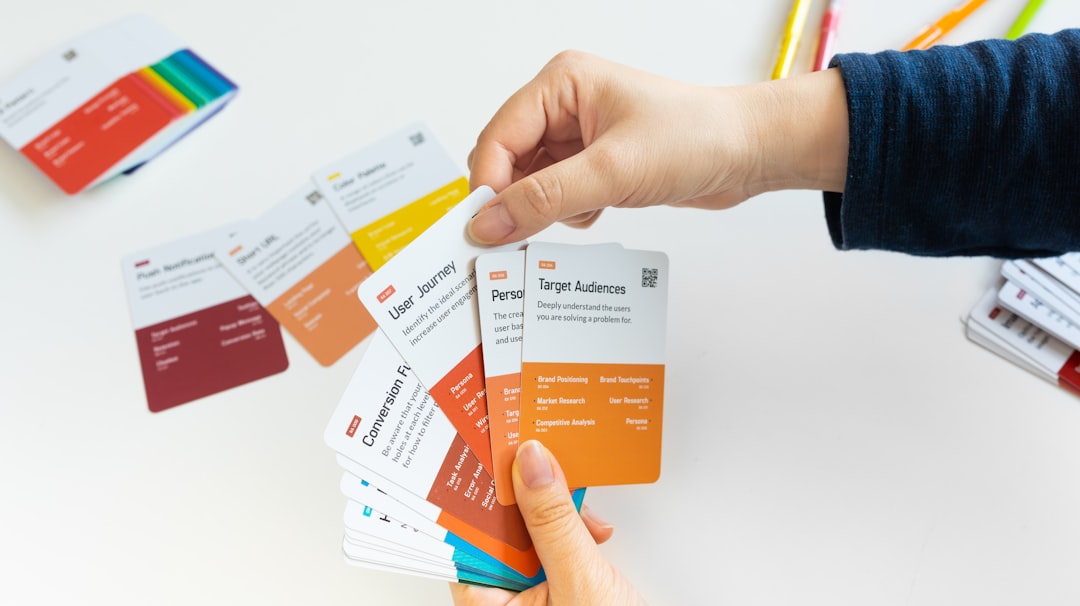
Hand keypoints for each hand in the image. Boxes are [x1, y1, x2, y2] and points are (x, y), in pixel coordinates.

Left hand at [448, 440, 646, 605]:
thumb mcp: (581, 580)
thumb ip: (554, 521)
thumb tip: (531, 466)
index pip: (461, 541)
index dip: (473, 497)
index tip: (485, 456)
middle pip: (496, 533)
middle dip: (523, 501)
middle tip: (537, 461)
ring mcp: (530, 600)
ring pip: (528, 537)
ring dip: (557, 516)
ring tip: (583, 511)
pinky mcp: (557, 592)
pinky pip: (552, 549)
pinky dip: (573, 533)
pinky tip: (594, 530)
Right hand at [466, 50, 848, 244]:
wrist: (749, 154)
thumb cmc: (697, 137)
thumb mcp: (613, 171)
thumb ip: (545, 200)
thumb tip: (488, 223)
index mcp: (561, 84)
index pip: (498, 139)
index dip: (488, 186)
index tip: (484, 229)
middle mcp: (564, 107)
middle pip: (507, 162)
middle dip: (514, 201)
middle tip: (514, 238)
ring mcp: (579, 137)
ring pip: (530, 184)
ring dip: (546, 209)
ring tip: (582, 212)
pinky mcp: (595, 165)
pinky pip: (557, 197)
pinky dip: (569, 213)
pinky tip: (598, 212)